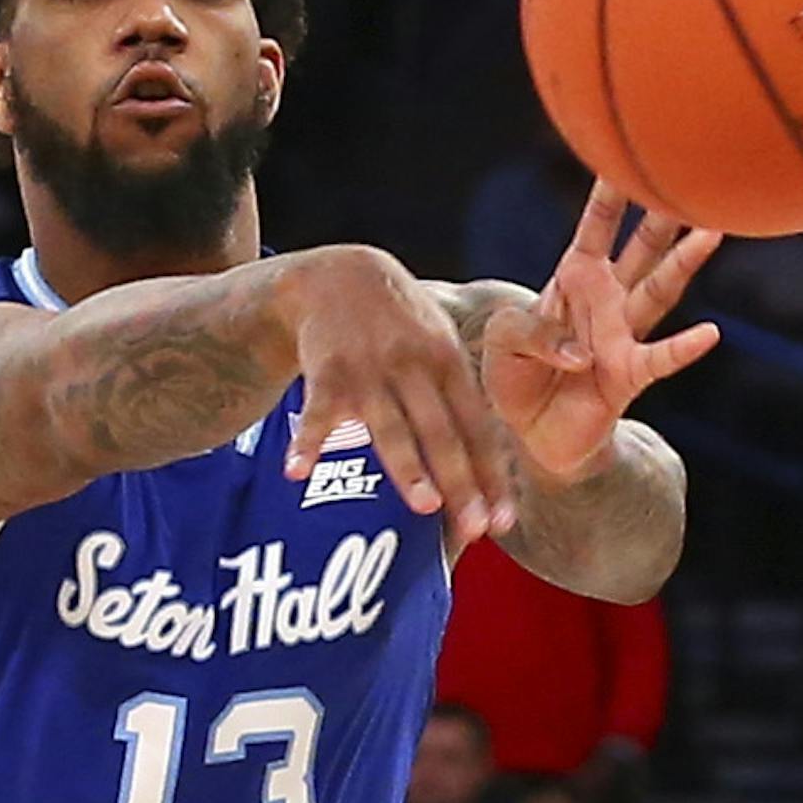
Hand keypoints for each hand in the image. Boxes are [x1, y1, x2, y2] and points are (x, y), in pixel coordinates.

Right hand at [282, 247, 514, 545]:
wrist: (339, 275)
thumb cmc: (399, 325)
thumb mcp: (440, 343)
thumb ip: (461, 400)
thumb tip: (488, 467)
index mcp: (448, 363)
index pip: (476, 427)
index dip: (491, 474)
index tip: (504, 520)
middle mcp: (413, 366)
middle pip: (441, 434)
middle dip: (461, 483)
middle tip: (475, 527)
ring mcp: (369, 370)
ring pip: (391, 426)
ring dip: (409, 468)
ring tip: (424, 506)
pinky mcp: (326, 371)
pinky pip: (318, 413)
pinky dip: (307, 443)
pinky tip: (298, 472)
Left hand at [476, 181, 721, 482]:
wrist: (530, 435)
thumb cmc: (516, 377)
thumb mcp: (504, 340)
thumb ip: (530, 332)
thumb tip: (579, 353)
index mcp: (575, 278)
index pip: (597, 225)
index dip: (611, 191)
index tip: (627, 150)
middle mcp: (608, 299)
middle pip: (643, 246)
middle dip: (662, 211)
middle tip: (690, 173)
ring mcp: (623, 335)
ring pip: (660, 290)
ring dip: (684, 262)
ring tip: (713, 230)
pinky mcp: (629, 376)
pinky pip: (660, 358)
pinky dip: (683, 348)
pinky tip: (710, 333)